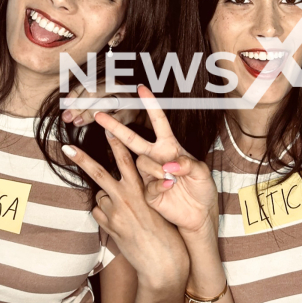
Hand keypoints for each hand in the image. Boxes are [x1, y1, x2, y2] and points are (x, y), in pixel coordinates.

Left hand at [61, 82, 140, 127]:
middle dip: (78, 106)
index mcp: (106, 79)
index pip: (86, 84)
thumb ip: (85, 97)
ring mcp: (125, 98)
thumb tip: (66, 106)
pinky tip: (99, 127)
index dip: (74, 95)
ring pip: (104, 104)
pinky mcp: (131, 112)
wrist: (140, 109)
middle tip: (68, 117)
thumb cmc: (115, 102)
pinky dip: (108, 123)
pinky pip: (117, 118)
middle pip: (94, 93)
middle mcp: (115, 86)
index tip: (65, 105)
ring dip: (88, 114)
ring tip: (78, 122)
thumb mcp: (101, 95)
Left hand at [61, 137, 188, 294]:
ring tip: (123, 209)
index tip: (108, 129)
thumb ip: (142, 191)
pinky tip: (118, 221)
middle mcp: (126, 198)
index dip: (116, 143)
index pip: (126, 160)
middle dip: (82, 159)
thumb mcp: (157, 204)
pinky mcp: (109, 228)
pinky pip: (100, 213)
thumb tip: (128, 182)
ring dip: (106, 198)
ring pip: (100, 196)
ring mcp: (115, 214)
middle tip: (67, 148)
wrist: (163, 262)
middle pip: (99, 173)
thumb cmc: (167, 233)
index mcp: (141, 189)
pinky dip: (105, 214)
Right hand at [93, 86, 217, 234]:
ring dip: (157, 168)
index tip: (140, 88)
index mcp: (171, 146)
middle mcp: (157, 157)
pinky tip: (171, 187)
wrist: (199, 215)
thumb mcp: (202, 173)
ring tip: (173, 179)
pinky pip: (148, 185)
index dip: (150, 105)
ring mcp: (150, 174)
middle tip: (99, 114)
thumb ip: (189, 165)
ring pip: (141, 162)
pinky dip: (160, 185)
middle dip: (115, 126)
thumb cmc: (202, 189)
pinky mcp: (148, 192)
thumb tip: (170, 165)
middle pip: (133, 138)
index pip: (159, 121)